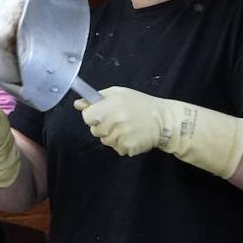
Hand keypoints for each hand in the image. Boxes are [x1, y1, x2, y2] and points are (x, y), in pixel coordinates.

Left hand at [75, 86, 242, 177]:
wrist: (165, 120)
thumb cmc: (140, 104)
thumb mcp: (119, 94)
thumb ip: (97, 98)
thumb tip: (78, 104)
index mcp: (109, 106)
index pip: (87, 117)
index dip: (93, 116)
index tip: (102, 114)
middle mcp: (114, 121)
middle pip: (95, 130)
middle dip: (102, 126)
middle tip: (118, 120)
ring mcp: (121, 136)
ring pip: (105, 141)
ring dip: (112, 136)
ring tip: (126, 128)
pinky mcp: (128, 147)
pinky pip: (117, 149)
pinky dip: (122, 145)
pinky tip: (132, 136)